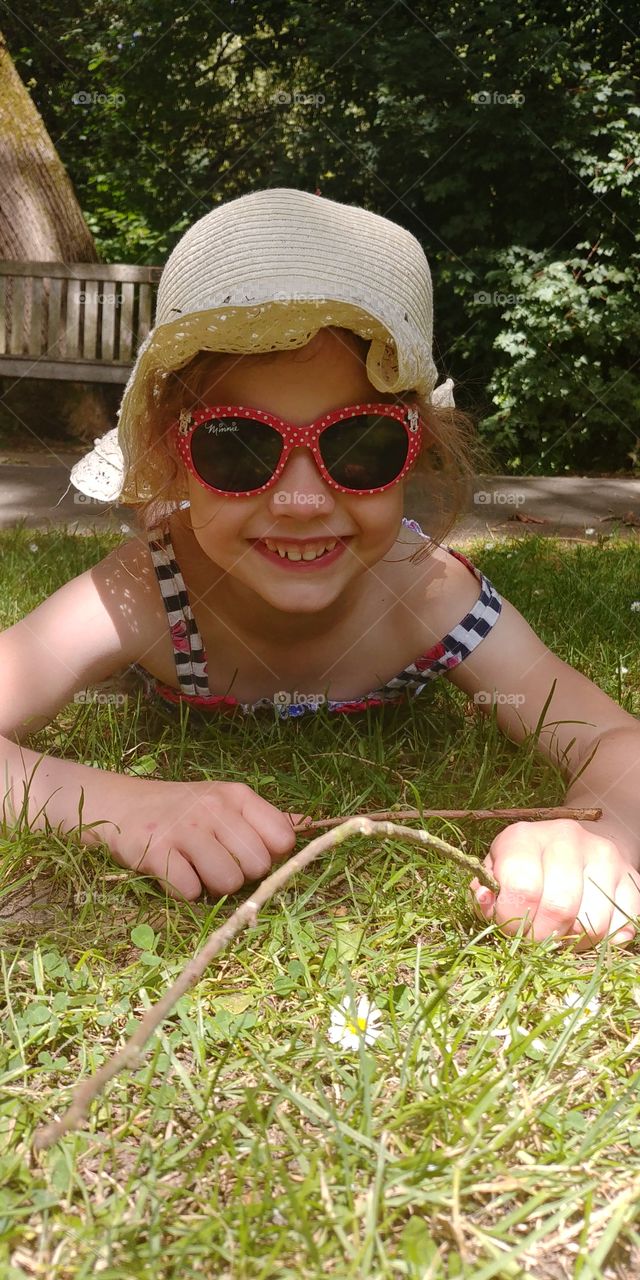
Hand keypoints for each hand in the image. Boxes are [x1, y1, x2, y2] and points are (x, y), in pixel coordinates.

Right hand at [106, 776, 312, 901]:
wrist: (120, 805)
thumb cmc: (182, 808)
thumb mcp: (224, 802)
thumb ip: (263, 819)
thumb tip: (309, 826)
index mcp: (238, 795)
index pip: (283, 838)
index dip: (271, 856)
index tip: (249, 854)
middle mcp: (215, 808)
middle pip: (257, 866)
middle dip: (241, 875)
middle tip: (216, 863)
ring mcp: (185, 829)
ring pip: (228, 883)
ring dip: (213, 887)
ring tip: (196, 869)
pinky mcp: (157, 853)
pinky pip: (191, 892)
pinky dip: (185, 892)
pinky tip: (175, 873)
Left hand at [468, 819, 639, 950]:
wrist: (575, 845)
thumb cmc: (525, 866)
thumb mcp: (496, 872)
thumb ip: (484, 892)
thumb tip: (486, 903)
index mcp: (524, 837)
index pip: (522, 888)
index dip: (513, 921)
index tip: (510, 930)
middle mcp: (566, 839)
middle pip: (559, 908)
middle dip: (543, 938)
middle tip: (536, 940)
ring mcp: (604, 856)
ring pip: (593, 923)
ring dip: (574, 942)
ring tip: (561, 932)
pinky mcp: (630, 876)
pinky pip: (622, 926)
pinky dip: (605, 941)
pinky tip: (586, 927)